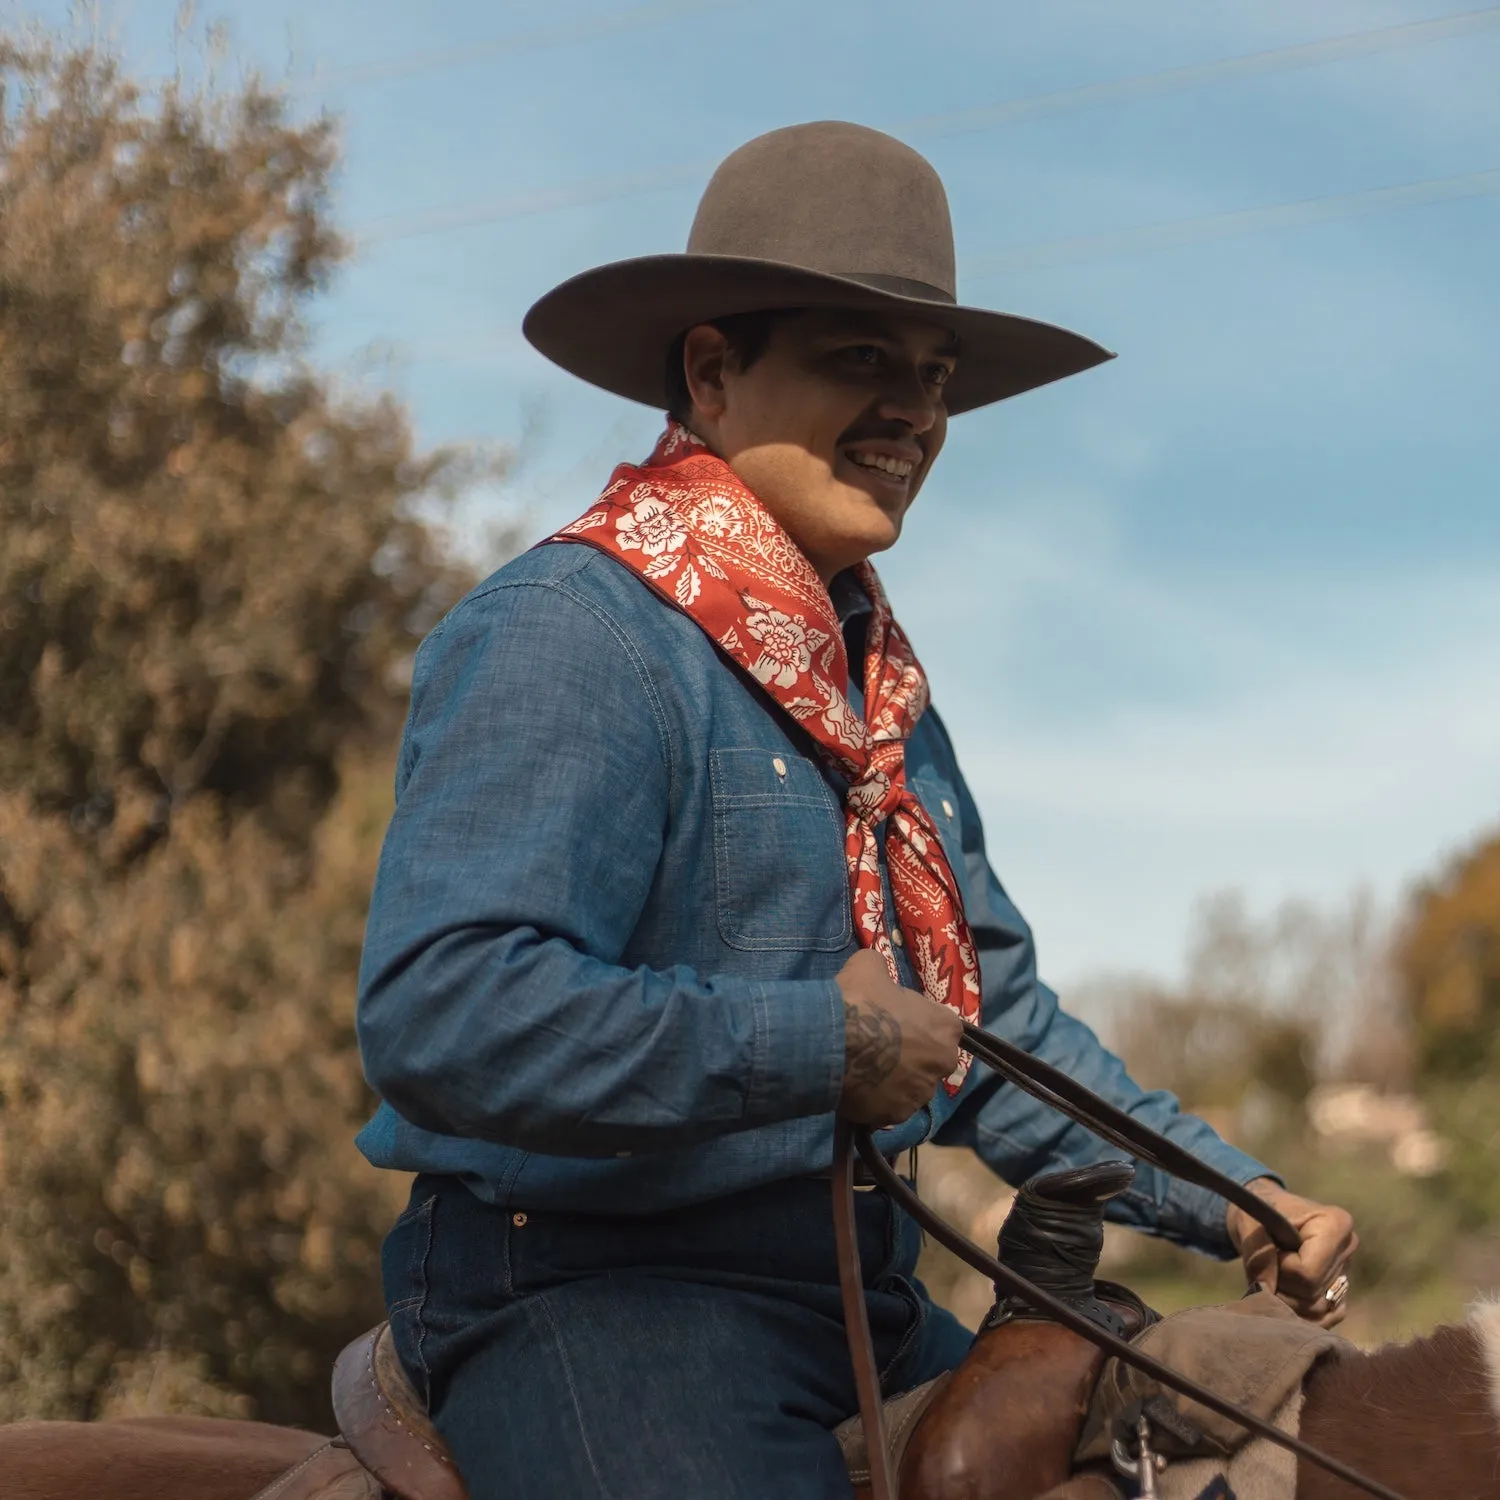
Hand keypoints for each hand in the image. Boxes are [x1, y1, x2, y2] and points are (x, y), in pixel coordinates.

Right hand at [835, 948, 962, 1126]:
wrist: (831, 1041)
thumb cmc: (859, 1000)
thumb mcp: (870, 966)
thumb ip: (882, 971)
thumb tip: (877, 973)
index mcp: (945, 1027)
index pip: (943, 1026)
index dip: (920, 1023)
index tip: (899, 1021)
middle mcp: (942, 1063)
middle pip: (931, 1060)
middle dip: (913, 1056)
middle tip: (882, 1048)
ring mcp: (919, 1093)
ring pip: (911, 1087)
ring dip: (895, 1080)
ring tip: (865, 1070)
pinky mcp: (896, 1116)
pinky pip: (888, 1108)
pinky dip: (876, 1100)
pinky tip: (856, 1088)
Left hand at [1225, 1177, 1358, 1327]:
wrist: (1265, 1217)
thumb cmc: (1259, 1212)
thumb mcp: (1248, 1223)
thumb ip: (1257, 1255)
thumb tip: (1265, 1290)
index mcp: (1335, 1225)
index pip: (1308, 1273)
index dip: (1281, 1269)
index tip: (1270, 1250)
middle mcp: (1348, 1250)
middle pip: (1311, 1294)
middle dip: (1281, 1286)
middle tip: (1268, 1264)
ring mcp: (1347, 1274)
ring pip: (1315, 1310)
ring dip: (1285, 1300)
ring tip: (1274, 1275)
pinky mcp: (1341, 1294)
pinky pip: (1322, 1319)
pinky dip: (1297, 1313)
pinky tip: (1284, 1293)